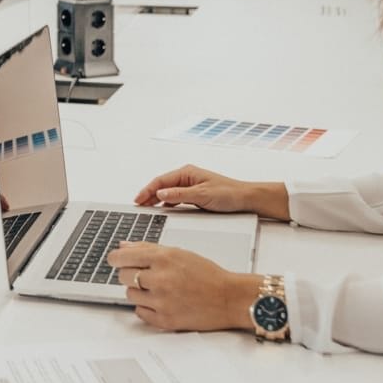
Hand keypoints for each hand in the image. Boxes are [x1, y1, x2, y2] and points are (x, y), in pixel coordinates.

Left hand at [107, 241, 260, 331]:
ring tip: (157, 287)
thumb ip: (150, 248)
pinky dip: (146, 307)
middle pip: (124, 276)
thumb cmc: (207, 273)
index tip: (114, 259)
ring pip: (130, 294)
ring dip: (138, 290)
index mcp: (164, 258)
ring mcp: (161, 301)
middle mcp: (160, 278)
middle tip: (144, 273)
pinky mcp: (163, 320)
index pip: (124, 257)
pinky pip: (139, 313)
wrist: (227, 297)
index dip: (115, 258)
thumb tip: (124, 246)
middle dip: (130, 273)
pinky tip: (160, 300)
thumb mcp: (180, 253)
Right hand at [134, 164, 289, 220]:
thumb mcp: (201, 195)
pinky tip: (162, 210)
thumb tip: (160, 194)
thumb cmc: (227, 193)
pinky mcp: (195, 193)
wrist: (244, 198)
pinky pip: (176, 197)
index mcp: (187, 172)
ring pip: (168, 192)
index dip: (147, 190)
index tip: (138, 200)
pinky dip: (167, 203)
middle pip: (162, 185)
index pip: (161, 181)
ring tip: (146, 209)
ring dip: (156, 199)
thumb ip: (179, 195)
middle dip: (148, 195)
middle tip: (137, 206)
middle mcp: (188, 176)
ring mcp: (191, 185)